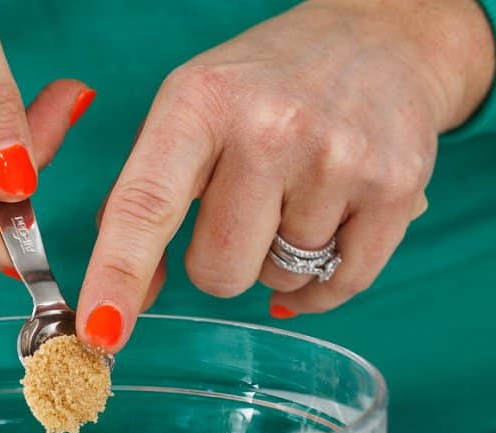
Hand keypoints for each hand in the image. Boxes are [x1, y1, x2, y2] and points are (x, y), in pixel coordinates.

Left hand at [76, 0, 495, 351]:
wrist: (383, 38)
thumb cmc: (266, 87)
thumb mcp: (190, 110)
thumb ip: (146, 198)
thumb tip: (121, 304)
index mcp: (200, 102)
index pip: (146, 205)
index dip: (118, 275)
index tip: (99, 331)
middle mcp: (270, 127)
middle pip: (219, 271)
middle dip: (222, 262)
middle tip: (246, 206)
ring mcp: (339, 158)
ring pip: (278, 281)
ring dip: (278, 258)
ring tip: (297, 193)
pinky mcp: (396, 189)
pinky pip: (339, 287)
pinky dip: (324, 278)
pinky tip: (330, 224)